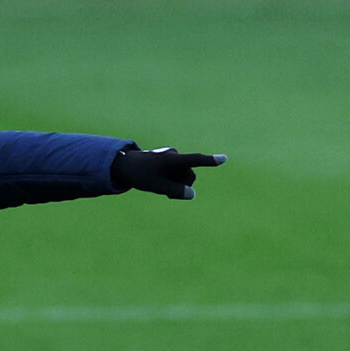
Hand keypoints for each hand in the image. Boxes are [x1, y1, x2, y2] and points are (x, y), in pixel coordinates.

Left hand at [111, 147, 226, 199]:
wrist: (125, 165)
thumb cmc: (140, 175)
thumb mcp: (157, 187)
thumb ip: (176, 191)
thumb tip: (192, 194)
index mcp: (173, 160)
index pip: (195, 160)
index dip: (210, 161)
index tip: (224, 158)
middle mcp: (176, 157)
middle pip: (189, 176)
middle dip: (181, 186)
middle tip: (165, 192)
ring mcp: (174, 159)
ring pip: (184, 177)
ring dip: (176, 185)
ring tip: (160, 186)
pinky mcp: (171, 162)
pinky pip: (178, 175)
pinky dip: (173, 181)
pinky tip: (161, 182)